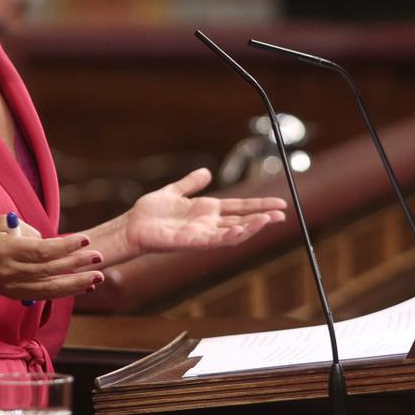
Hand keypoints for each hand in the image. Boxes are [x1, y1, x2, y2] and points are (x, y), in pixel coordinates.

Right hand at [0, 214, 104, 299]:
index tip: (85, 238)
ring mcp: (13, 287)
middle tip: (98, 256)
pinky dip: (66, 291)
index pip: (42, 251)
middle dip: (77, 263)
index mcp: (6, 251)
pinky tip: (83, 286)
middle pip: (50, 270)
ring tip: (98, 276)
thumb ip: (27, 230)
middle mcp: (10, 272)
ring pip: (50, 288)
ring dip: (77, 283)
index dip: (66, 246)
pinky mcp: (17, 295)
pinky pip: (45, 295)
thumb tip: (50, 241)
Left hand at [124, 168, 286, 255]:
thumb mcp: (174, 191)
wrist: (131, 226)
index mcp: (207, 211)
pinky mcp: (191, 242)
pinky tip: (242, 229)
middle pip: (243, 220)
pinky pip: (214, 240)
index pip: (240, 207)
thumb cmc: (149, 212)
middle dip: (263, 217)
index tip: (279, 203)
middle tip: (283, 214)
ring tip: (269, 220)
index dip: (260, 205)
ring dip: (252, 227)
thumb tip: (206, 172)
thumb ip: (190, 184)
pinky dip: (229, 235)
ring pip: (234, 232)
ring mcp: (201, 234)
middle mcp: (208, 224)